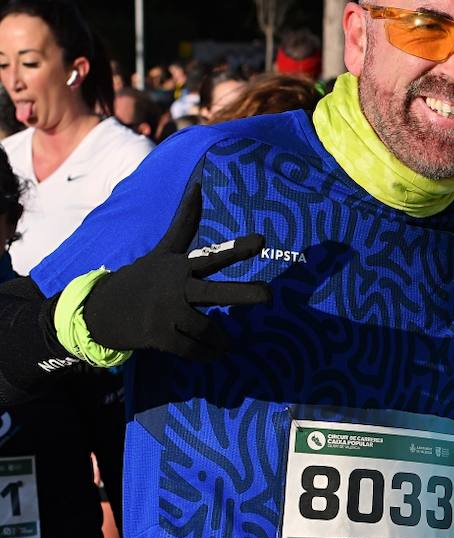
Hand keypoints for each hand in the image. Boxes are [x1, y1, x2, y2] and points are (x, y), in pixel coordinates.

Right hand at [83, 183, 270, 358]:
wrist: (100, 309)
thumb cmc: (141, 277)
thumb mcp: (163, 249)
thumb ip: (184, 223)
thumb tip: (197, 184)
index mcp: (180, 266)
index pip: (213, 255)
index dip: (237, 248)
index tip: (262, 241)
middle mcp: (176, 287)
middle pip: (216, 292)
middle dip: (244, 293)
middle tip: (269, 295)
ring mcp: (166, 312)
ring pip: (206, 327)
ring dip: (221, 338)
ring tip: (229, 343)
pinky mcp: (159, 335)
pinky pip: (191, 348)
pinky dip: (205, 353)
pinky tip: (213, 354)